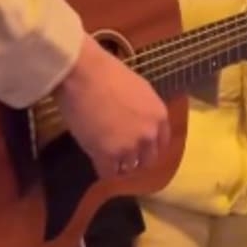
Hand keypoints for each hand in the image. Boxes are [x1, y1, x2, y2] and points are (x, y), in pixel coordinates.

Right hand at [54, 35, 169, 177]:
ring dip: (118, 164)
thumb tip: (138, 121)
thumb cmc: (107, 73)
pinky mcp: (107, 155)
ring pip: (128, 167)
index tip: (138, 148)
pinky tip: (95, 160)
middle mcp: (149, 134)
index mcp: (159, 115)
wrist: (84, 74)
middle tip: (121, 154)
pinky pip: (108, 173)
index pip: (161, 142)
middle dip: (135, 158)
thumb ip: (143, 110)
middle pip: (147, 159)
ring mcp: (129, 146)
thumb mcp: (138, 88)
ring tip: (106, 157)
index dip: (148, 147)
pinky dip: (102, 170)